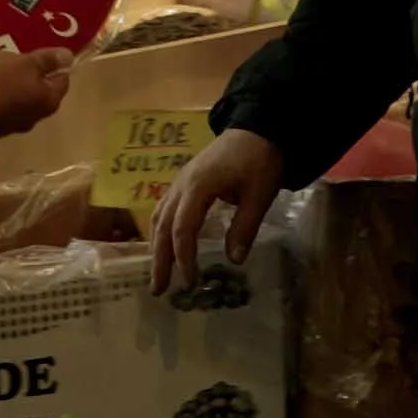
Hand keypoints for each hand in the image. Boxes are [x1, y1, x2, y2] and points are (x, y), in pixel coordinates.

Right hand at [0, 48, 75, 132]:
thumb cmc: (0, 80)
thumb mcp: (25, 62)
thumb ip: (48, 60)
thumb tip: (70, 57)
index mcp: (50, 99)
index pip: (62, 79)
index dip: (54, 65)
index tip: (38, 54)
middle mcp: (37, 116)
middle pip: (41, 91)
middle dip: (31, 76)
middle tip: (16, 59)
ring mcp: (15, 124)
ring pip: (21, 99)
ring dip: (14, 86)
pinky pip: (3, 106)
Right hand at [147, 128, 283, 295]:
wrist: (258, 127)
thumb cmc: (260, 160)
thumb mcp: (259, 194)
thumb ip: (244, 227)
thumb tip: (234, 260)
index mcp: (198, 187)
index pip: (183, 228)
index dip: (184, 257)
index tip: (190, 282)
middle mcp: (181, 185)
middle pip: (163, 226)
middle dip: (160, 259)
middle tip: (159, 289)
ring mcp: (179, 182)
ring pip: (159, 217)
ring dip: (157, 247)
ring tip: (159, 274)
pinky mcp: (184, 181)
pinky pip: (164, 209)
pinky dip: (161, 231)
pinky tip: (165, 245)